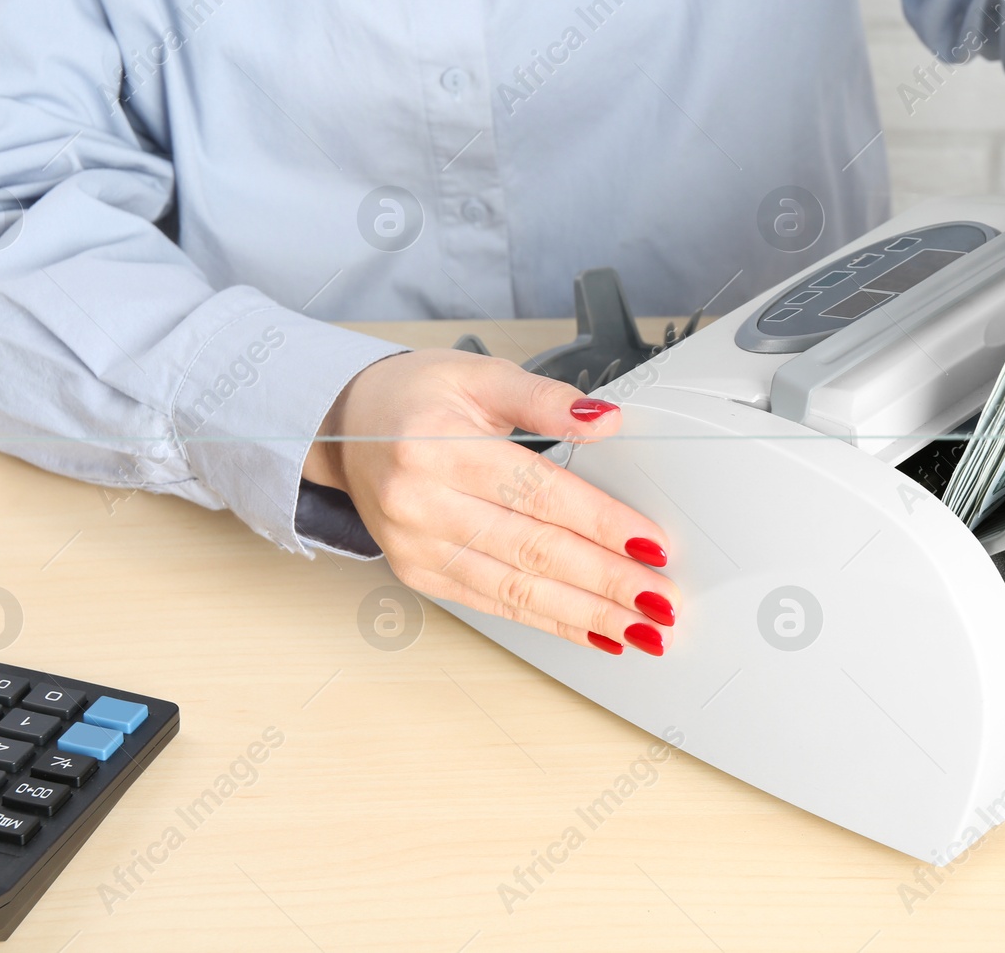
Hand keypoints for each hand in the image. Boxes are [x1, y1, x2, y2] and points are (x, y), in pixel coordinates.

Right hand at [303, 349, 677, 654]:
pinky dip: (549, 620)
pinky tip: (592, 630)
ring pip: (515, 589)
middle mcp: (421, 501)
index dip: (601, 522)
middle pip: (532, 549)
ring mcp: (416, 545)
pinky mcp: (418, 574)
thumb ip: (546, 398)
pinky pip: (493, 604)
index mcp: (437, 445)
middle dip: (606, 579)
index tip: (652, 544)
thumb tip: (605, 420)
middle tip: (660, 600)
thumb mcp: (480, 374)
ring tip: (639, 628)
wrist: (344, 428)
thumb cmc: (415, 397)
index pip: (538, 491)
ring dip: (585, 613)